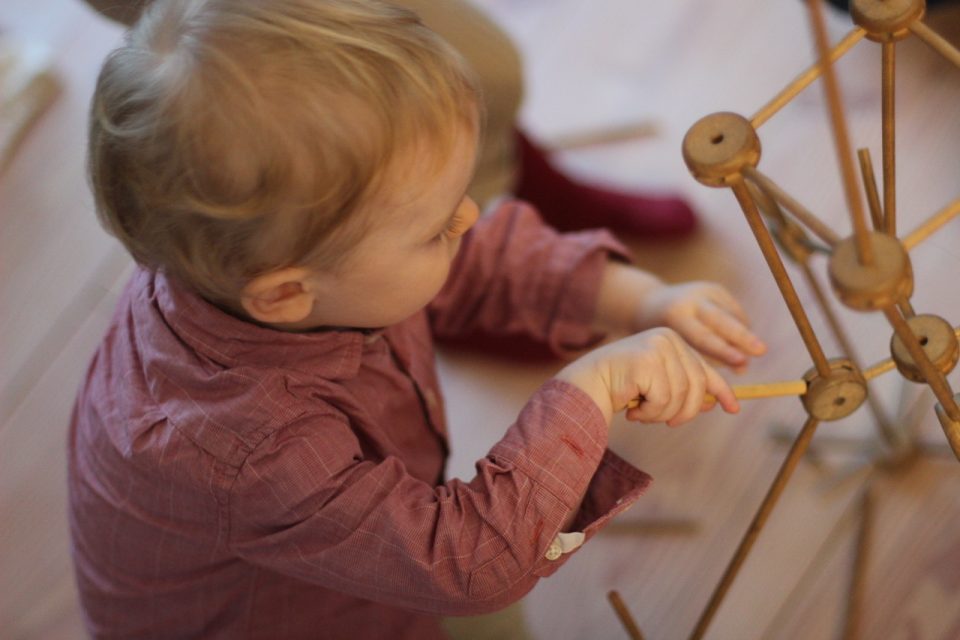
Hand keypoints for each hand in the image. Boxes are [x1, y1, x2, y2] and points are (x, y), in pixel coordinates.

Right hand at [555, 328, 738, 425]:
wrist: (586, 385)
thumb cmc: (620, 386)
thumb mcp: (657, 384)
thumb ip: (682, 387)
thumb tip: (712, 403)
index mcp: (672, 339)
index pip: (704, 368)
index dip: (721, 390)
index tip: (733, 409)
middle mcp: (668, 338)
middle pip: (696, 385)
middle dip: (684, 411)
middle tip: (668, 423)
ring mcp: (658, 347)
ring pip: (680, 395)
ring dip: (661, 414)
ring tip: (642, 413)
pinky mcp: (647, 361)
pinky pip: (663, 399)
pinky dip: (650, 414)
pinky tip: (633, 411)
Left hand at [636, 281, 766, 371]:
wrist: (651, 303)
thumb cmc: (665, 336)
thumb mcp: (676, 348)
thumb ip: (704, 360)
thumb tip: (743, 369)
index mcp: (675, 317)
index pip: (702, 337)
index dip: (723, 351)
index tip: (742, 362)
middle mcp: (691, 300)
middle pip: (722, 320)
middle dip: (743, 337)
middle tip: (762, 350)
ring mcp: (704, 291)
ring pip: (732, 315)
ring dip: (745, 335)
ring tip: (756, 352)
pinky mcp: (715, 288)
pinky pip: (735, 311)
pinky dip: (742, 325)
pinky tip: (744, 339)